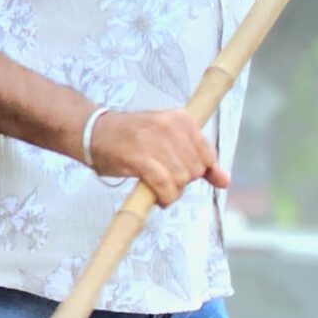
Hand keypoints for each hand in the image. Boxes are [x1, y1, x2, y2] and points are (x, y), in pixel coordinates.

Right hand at [88, 107, 227, 201]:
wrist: (92, 131)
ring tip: (159, 187)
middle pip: (195, 170)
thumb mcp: (169, 140)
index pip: (208, 155)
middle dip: (183, 181)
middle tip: (165, 179)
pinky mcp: (140, 158)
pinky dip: (165, 197)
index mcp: (183, 119)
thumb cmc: (132, 137)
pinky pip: (165, 186)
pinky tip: (159, 197)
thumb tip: (225, 182)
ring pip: (181, 179)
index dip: (198, 171)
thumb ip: (199, 158)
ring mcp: (155, 141)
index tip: (182, 173)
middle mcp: (171, 127)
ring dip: (172, 191)